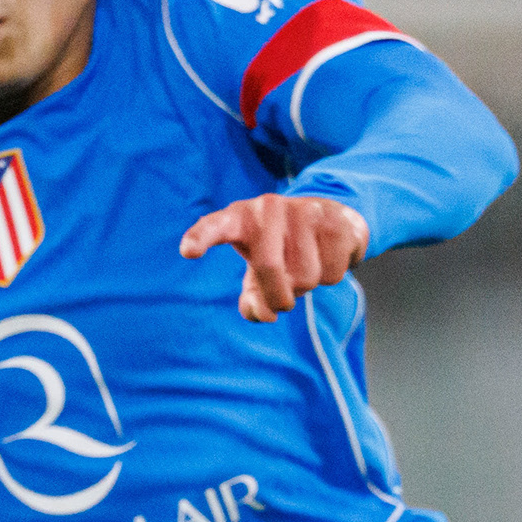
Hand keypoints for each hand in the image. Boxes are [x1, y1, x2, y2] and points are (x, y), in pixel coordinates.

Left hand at [179, 194, 371, 322]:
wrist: (332, 218)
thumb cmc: (282, 250)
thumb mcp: (259, 273)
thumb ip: (253, 300)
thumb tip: (261, 313)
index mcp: (240, 219)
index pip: (215, 227)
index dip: (201, 238)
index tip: (188, 251)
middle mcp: (268, 208)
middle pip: (269, 268)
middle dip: (278, 297)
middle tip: (283, 302)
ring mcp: (302, 211)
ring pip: (306, 276)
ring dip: (307, 286)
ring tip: (306, 265)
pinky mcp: (333, 220)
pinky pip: (332, 271)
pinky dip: (331, 275)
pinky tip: (327, 257)